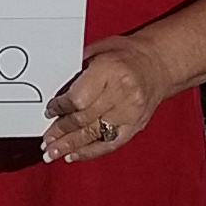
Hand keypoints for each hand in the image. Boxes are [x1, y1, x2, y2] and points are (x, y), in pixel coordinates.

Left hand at [41, 34, 170, 163]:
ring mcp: (131, 112)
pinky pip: (111, 144)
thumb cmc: (125, 53)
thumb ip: (77, 69)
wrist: (159, 63)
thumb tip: (53, 91)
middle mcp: (122, 93)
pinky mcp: (136, 125)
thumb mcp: (98, 49)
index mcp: (110, 70)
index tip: (49, 112)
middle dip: (61, 132)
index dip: (60, 108)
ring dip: (71, 146)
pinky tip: (73, 155)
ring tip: (52, 153)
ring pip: (96, 134)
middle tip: (45, 141)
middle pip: (85, 119)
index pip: (79, 98)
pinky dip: (90, 151)